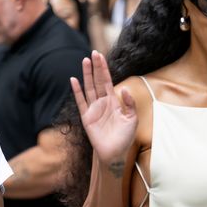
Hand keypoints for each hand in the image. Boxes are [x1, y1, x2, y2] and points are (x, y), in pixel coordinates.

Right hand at [70, 51, 137, 167]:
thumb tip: (124, 89)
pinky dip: (77, 91)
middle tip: (93, 53)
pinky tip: (74, 80)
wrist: (115, 153)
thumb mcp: (132, 119)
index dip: (104, 69)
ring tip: (85, 61)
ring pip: (89, 88)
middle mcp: (102, 103)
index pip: (107, 81)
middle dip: (96, 67)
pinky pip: (80, 102)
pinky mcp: (86, 117)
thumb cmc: (125, 138)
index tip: (100, 56)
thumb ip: (129, 104)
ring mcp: (93, 109)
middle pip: (97, 81)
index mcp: (113, 102)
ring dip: (87, 75)